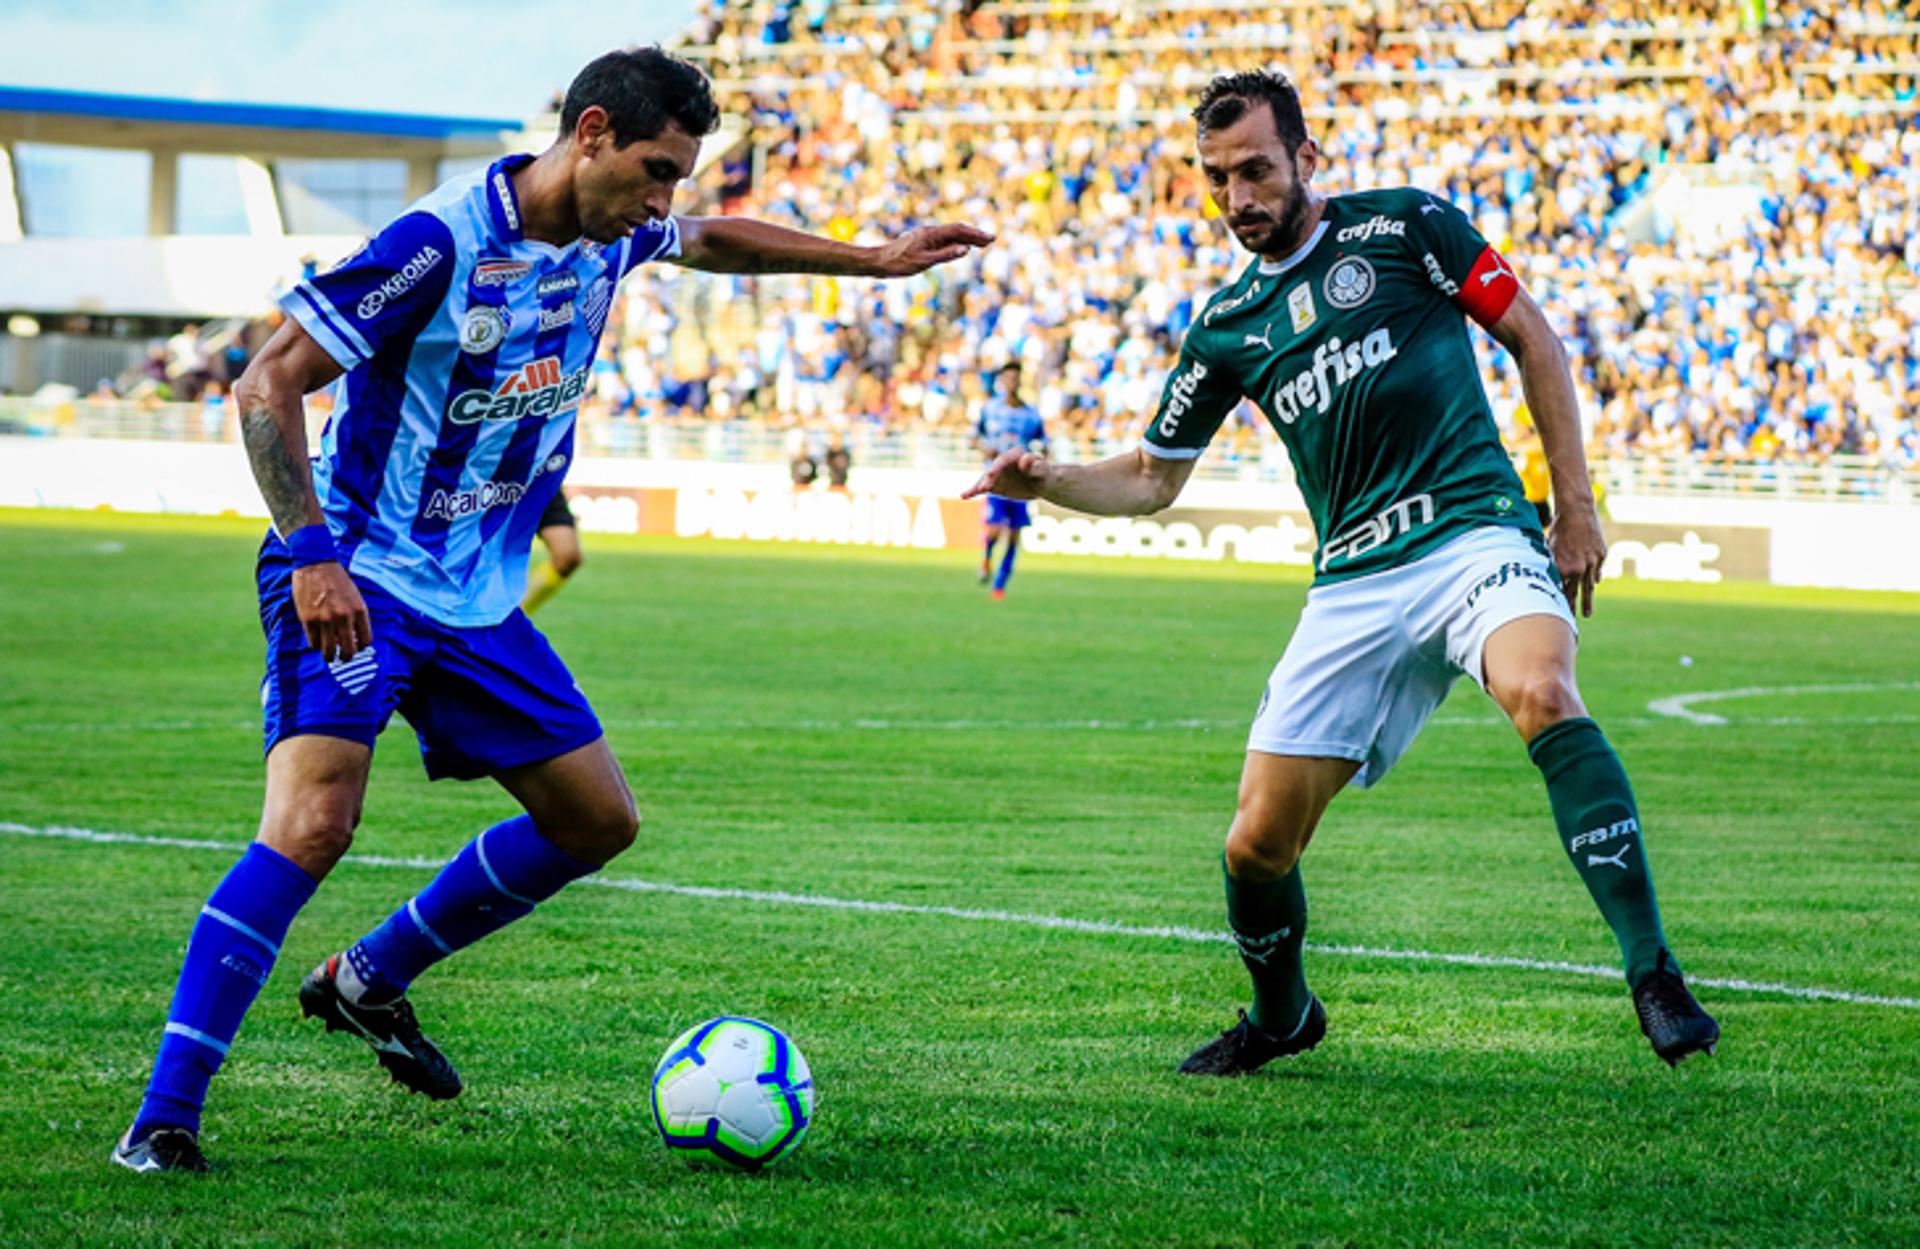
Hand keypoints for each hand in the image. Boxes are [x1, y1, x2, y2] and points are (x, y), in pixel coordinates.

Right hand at [293, 562, 372, 659]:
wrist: (316, 564)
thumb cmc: (337, 580)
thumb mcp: (355, 596)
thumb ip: (356, 616)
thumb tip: (355, 637)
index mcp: (359, 611)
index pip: (365, 640)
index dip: (361, 648)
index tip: (357, 648)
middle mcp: (344, 617)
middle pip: (348, 651)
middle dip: (347, 658)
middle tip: (344, 658)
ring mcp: (325, 620)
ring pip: (329, 651)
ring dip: (330, 656)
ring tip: (330, 656)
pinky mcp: (308, 620)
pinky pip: (313, 643)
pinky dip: (316, 645)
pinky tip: (318, 642)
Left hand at [870, 223, 994, 276]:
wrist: (877, 262)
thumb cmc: (899, 263)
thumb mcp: (924, 262)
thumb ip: (945, 255)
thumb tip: (966, 250)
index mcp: (931, 234)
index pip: (959, 231)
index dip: (976, 235)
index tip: (991, 238)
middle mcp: (930, 233)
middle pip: (957, 232)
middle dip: (975, 235)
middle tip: (991, 240)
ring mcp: (926, 238)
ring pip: (951, 236)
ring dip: (967, 239)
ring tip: (981, 244)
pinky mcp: (922, 244)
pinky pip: (943, 241)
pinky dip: (956, 244)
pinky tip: (960, 249)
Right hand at [963, 449, 1052, 500]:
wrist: (1042, 484)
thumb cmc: (1045, 475)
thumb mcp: (1044, 471)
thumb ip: (1037, 465)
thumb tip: (1026, 459)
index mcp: (1015, 454)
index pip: (1004, 460)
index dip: (997, 467)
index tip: (990, 474)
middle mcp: (1003, 462)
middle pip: (993, 470)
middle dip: (988, 478)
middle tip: (983, 488)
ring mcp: (997, 474)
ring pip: (986, 479)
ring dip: (979, 486)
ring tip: (970, 494)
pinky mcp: (994, 484)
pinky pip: (982, 488)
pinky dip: (973, 491)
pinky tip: (963, 496)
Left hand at [1548, 503, 1606, 617]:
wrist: (1577, 511)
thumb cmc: (1558, 529)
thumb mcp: (1548, 548)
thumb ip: (1550, 565)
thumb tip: (1546, 580)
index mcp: (1563, 567)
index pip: (1560, 589)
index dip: (1557, 602)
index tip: (1555, 614)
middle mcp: (1579, 568)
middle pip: (1576, 592)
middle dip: (1572, 608)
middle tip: (1571, 622)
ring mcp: (1593, 563)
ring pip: (1590, 586)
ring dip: (1588, 601)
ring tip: (1586, 614)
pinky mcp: (1602, 555)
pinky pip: (1597, 570)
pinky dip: (1594, 577)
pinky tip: (1592, 585)